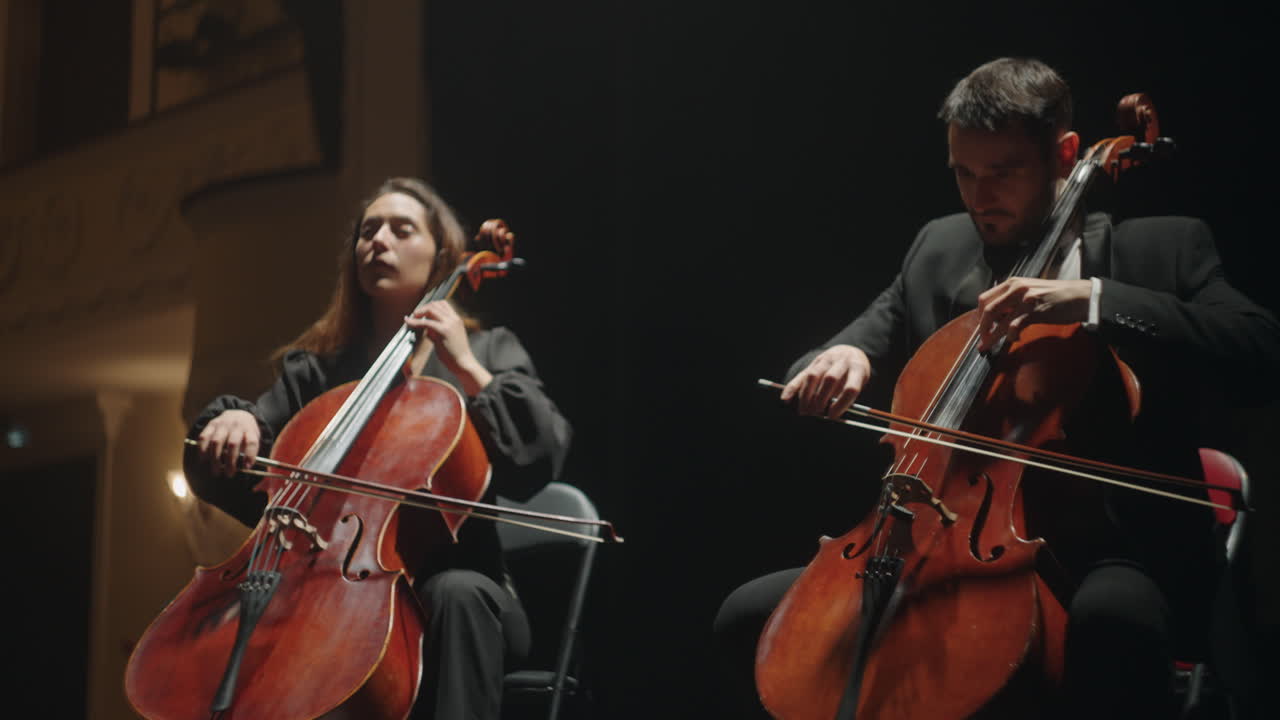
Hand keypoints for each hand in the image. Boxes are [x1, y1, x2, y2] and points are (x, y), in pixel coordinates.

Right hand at [196, 409, 259, 477]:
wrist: (238, 414)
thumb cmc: (246, 432)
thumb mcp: (254, 438)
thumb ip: (251, 451)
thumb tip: (245, 468)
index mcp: (250, 430)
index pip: (252, 442)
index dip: (250, 455)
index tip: (247, 467)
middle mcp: (236, 425)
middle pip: (233, 444)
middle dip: (230, 461)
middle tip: (229, 474)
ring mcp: (223, 424)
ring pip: (216, 442)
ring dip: (215, 459)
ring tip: (216, 471)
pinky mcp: (211, 424)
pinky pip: (204, 437)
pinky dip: (202, 450)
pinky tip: (203, 460)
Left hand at [404, 300, 492, 394]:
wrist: (464, 363)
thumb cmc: (456, 354)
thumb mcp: (446, 338)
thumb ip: (436, 331)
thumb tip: (425, 327)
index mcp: (456, 319)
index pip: (442, 304)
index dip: (429, 306)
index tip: (421, 312)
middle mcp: (454, 319)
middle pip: (436, 304)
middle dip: (423, 308)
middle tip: (414, 315)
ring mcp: (450, 323)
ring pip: (431, 309)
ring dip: (419, 312)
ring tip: (412, 319)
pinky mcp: (444, 330)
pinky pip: (426, 322)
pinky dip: (415, 321)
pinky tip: (408, 322)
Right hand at [780, 345, 871, 417]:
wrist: (850, 352)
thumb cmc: (854, 375)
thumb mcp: (859, 383)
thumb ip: (847, 397)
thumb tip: (831, 417)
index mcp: (857, 369)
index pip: (850, 388)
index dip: (840, 405)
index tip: (832, 417)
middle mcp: (842, 361)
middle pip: (829, 380)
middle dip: (820, 401)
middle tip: (815, 416)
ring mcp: (826, 359)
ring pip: (813, 376)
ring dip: (806, 397)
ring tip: (804, 413)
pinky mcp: (814, 362)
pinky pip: (801, 375)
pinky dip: (792, 388)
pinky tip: (786, 400)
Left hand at [977, 278, 1091, 351]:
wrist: (1081, 296)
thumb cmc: (1057, 297)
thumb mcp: (1030, 292)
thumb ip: (1012, 301)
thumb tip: (997, 317)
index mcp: (1013, 283)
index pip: (984, 298)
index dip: (978, 316)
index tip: (980, 328)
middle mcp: (1016, 288)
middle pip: (987, 309)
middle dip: (981, 328)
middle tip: (981, 340)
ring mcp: (1025, 299)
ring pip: (999, 320)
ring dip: (991, 336)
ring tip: (987, 346)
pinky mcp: (1035, 311)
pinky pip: (1015, 326)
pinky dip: (1011, 336)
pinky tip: (1015, 339)